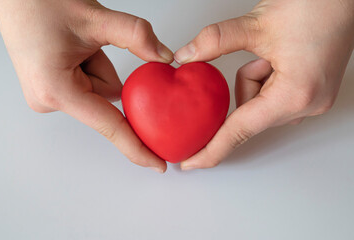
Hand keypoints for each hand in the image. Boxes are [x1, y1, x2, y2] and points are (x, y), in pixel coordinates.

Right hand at [0, 0, 172, 172]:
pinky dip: (91, 65)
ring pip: (100, 88)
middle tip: (86, 43)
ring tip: (75, 43)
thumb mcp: (94, 17)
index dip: (136, 147)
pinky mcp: (53, 88)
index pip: (109, 126)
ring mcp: (50, 95)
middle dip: (106, 69)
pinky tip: (73, 48)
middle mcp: (50, 99)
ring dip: (98, 64)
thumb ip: (135, 35)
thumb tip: (163, 56)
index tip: (157, 164)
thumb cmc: (38, 3)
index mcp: (57, 90)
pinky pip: (89, 84)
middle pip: (107, 97)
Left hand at [174, 0, 353, 169]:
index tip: (192, 162)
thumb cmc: (316, 6)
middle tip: (262, 55)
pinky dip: (266, 78)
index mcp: (294, 94)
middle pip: (249, 111)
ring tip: (276, 52)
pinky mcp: (311, 94)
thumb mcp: (257, 24)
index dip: (212, 149)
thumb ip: (215, 41)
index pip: (240, 130)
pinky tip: (280, 57)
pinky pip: (273, 96)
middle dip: (246, 82)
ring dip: (256, 78)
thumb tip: (186, 56)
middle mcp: (307, 104)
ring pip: (259, 102)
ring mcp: (312, 101)